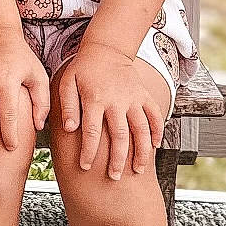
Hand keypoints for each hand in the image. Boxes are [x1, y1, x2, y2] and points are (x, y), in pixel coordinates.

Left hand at [56, 40, 165, 177]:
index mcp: (95, 99)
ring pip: (142, 129)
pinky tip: (155, 146)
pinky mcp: (144, 95)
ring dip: (142, 151)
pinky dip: (157, 130)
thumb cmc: (83, 69)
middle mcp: (117, 101)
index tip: (85, 166)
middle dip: (118, 159)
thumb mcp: (67, 83)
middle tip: (114, 177)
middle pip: (120, 136)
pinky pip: (154, 115)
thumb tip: (71, 129)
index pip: (92, 132)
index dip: (89, 152)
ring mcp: (133, 98)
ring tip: (139, 170)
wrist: (107, 48)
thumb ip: (68, 106)